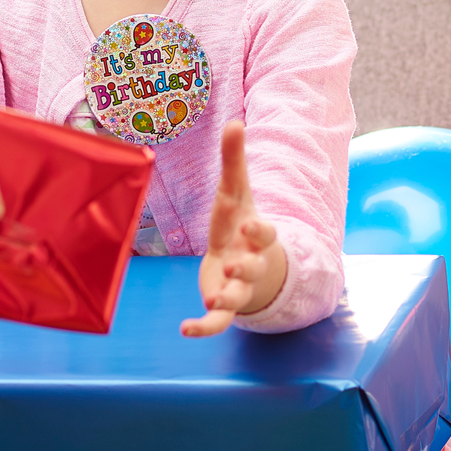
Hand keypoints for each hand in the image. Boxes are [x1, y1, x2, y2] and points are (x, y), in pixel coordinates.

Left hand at [181, 122, 287, 337]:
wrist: (244, 262)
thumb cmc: (238, 223)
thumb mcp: (236, 192)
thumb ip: (234, 160)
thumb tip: (234, 121)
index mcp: (255, 236)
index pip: (265, 235)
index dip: (259, 232)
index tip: (249, 226)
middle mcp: (250, 264)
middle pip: (253, 269)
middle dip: (246, 270)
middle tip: (235, 267)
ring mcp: (238, 288)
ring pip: (238, 298)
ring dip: (227, 299)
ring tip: (213, 298)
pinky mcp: (223, 306)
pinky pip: (218, 322)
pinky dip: (203, 328)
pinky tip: (184, 330)